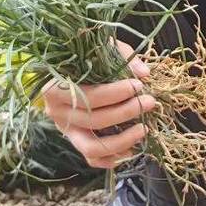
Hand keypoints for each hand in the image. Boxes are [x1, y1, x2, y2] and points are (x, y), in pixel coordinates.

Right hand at [41, 41, 157, 168]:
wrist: (67, 67)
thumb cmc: (85, 55)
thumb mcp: (101, 46)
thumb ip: (122, 56)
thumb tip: (143, 73)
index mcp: (55, 87)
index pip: (88, 96)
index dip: (115, 93)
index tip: (139, 85)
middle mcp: (56, 113)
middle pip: (94, 120)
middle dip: (126, 112)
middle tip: (149, 102)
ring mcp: (65, 130)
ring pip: (91, 147)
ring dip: (121, 141)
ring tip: (144, 130)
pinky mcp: (75, 142)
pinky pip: (92, 159)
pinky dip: (112, 158)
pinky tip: (132, 148)